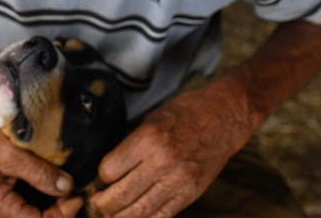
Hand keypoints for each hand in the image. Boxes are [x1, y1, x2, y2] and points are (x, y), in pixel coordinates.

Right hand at [0, 117, 83, 217]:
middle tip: (74, 188)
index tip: (77, 194)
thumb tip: (66, 186)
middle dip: (61, 210)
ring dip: (56, 206)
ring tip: (67, 186)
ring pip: (37, 217)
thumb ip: (38, 172)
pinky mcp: (7, 202)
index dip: (64, 213)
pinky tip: (55, 184)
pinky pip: (31, 208)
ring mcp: (3, 210)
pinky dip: (46, 199)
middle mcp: (0, 215)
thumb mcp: (9, 153)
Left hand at [89, 82, 251, 217]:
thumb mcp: (152, 118)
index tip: (98, 178)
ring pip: (139, 212)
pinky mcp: (191, 193)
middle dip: (102, 204)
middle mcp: (163, 162)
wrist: (225, 117)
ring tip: (110, 214)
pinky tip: (134, 217)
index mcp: (150, 138)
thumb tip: (109, 169)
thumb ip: (131, 144)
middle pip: (121, 195)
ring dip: (118, 217)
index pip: (110, 170)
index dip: (99, 177)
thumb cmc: (188, 112)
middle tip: (95, 203)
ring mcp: (179, 181)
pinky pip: (161, 216)